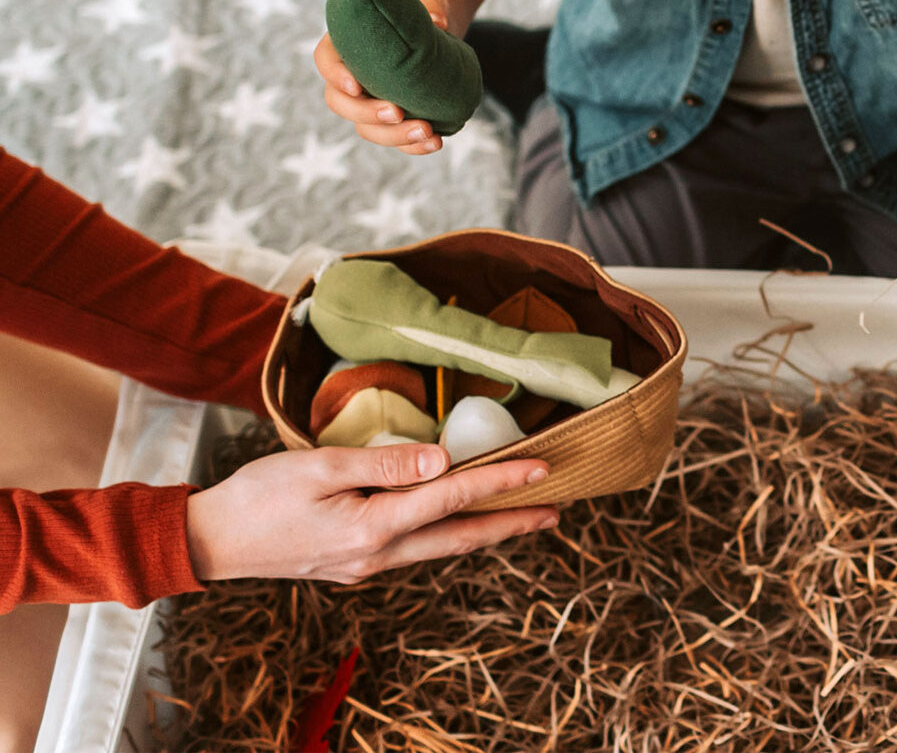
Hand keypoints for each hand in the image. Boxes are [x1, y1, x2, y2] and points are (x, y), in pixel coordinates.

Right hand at [184, 443, 558, 583]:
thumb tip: (443, 460)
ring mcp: (366, 566)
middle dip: (511, 523)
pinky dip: (448, 531)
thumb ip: (385, 462)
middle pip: (460, 537)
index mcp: (371, 529)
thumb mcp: (321, 466)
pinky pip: (415, 547)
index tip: (542, 468)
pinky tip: (459, 519)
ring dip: (484, 529)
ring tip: (522, 514)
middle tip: (556, 509)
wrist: (210, 541)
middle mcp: (377, 556)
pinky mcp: (354, 564)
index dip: (501, 480)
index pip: (452, 498)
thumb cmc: (259, 495)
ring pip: (440, 546)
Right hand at [312, 0, 449, 155]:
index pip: (326, 62)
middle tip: (397, 113)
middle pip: (341, 104)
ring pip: (366, 128)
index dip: (336, 76)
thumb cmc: (417, 3)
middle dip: (367, 113)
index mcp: (343, 44)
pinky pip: (394, 138)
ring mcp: (368, 101)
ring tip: (428, 132)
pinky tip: (436, 142)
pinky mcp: (391, 117)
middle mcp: (349, 77)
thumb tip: (438, 22)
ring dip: (394, 136)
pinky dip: (413, 145)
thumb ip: (427, 5)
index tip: (355, 85)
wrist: (431, 21)